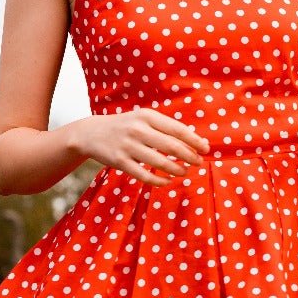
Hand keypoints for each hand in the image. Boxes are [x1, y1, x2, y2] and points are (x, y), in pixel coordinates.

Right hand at [75, 109, 209, 186]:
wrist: (91, 133)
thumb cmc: (126, 127)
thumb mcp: (143, 119)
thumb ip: (166, 128)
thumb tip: (196, 141)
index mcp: (146, 116)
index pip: (177, 129)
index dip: (194, 140)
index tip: (206, 148)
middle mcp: (137, 129)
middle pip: (171, 146)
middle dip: (189, 156)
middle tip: (199, 163)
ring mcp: (128, 146)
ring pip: (159, 162)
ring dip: (176, 169)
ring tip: (184, 172)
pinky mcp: (120, 162)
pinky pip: (144, 175)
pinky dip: (159, 181)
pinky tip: (168, 182)